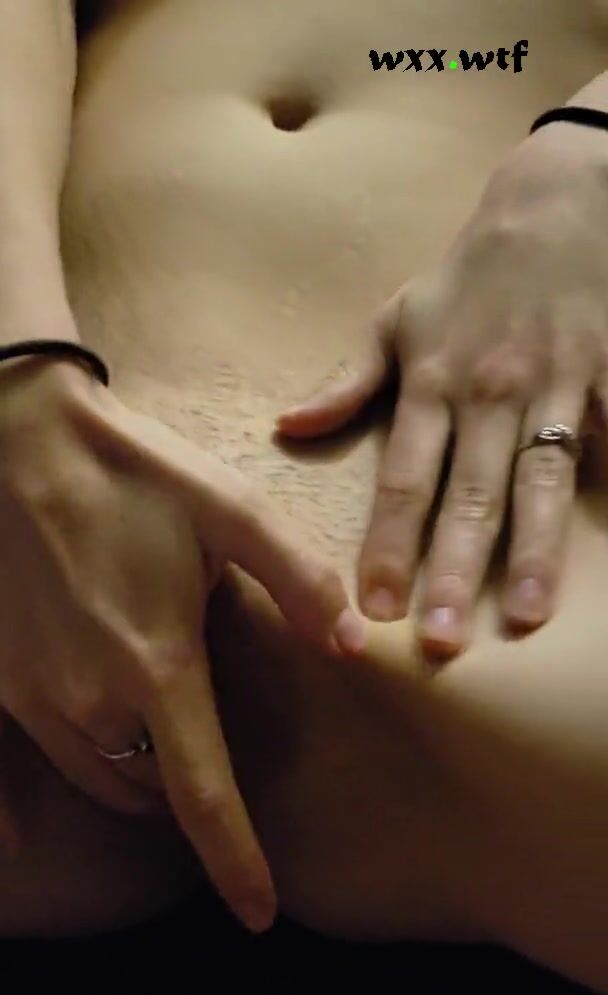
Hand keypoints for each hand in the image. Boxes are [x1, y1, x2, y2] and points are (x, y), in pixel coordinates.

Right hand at [0, 356, 365, 931]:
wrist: (19, 441)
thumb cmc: (132, 473)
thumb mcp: (230, 509)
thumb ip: (298, 578)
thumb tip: (349, 641)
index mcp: (157, 667)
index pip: (204, 797)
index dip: (236, 862)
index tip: (259, 914)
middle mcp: (90, 700)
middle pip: (152, 793)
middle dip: (190, 797)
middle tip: (216, 766)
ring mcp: (35, 695)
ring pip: (100, 779)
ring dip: (140, 780)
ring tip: (169, 746)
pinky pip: (33, 763)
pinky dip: (66, 780)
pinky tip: (50, 804)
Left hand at [276, 123, 607, 656]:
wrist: (555, 206)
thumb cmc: (468, 277)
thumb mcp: (396, 319)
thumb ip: (346, 382)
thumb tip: (287, 425)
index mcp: (431, 383)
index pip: (402, 478)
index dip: (387, 543)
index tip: (374, 608)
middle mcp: (489, 393)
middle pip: (468, 494)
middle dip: (454, 570)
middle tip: (443, 643)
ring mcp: (554, 386)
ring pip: (540, 481)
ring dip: (532, 552)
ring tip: (524, 617)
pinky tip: (607, 548)